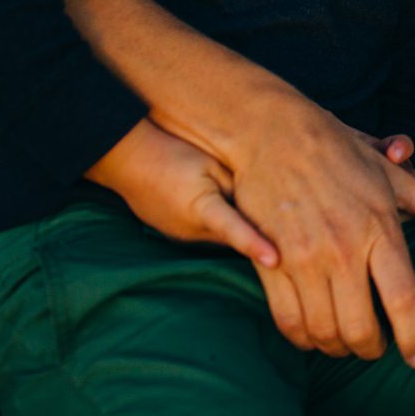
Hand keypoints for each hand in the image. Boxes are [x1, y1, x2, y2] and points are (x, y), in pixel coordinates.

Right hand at [87, 118, 276, 265]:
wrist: (125, 158)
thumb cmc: (171, 153)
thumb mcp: (210, 164)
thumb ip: (236, 185)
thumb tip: (264, 203)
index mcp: (201, 209)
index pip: (235, 231)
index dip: (256, 246)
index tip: (276, 262)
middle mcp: (191, 231)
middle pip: (236, 237)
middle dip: (258, 234)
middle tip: (290, 231)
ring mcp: (181, 236)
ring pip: (223, 237)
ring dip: (241, 230)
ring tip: (267, 219)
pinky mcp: (176, 233)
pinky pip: (208, 233)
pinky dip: (223, 225)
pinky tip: (231, 209)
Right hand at [226, 97, 414, 366]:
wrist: (273, 134)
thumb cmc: (339, 153)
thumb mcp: (390, 175)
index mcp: (379, 229)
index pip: (404, 300)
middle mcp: (343, 249)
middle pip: (361, 329)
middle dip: (372, 350)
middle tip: (376, 350)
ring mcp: (303, 258)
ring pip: (323, 331)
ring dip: (337, 348)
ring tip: (345, 344)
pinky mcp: (270, 263)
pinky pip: (287, 320)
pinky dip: (302, 338)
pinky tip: (313, 335)